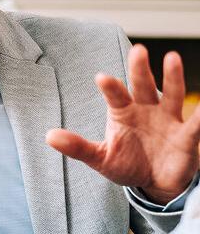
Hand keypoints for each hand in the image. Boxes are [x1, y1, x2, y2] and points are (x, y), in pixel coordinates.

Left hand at [46, 45, 199, 203]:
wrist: (155, 183)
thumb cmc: (127, 163)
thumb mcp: (100, 158)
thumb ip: (77, 146)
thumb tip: (48, 136)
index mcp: (123, 112)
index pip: (115, 95)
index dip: (110, 87)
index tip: (102, 78)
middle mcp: (146, 109)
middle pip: (143, 86)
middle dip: (140, 69)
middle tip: (138, 50)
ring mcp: (168, 119)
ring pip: (172, 95)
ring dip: (173, 77)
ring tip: (172, 58)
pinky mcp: (185, 136)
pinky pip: (195, 125)